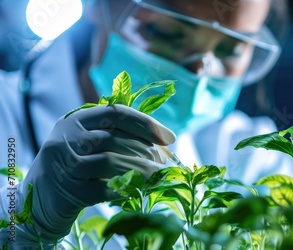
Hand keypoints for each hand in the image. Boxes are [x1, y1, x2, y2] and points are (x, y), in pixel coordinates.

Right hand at [20, 104, 174, 242]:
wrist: (43, 195)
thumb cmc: (79, 163)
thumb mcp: (93, 141)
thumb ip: (121, 134)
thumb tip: (167, 140)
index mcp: (77, 119)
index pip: (116, 113)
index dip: (146, 124)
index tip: (169, 138)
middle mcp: (68, 137)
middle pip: (115, 138)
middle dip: (146, 151)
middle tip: (164, 163)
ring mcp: (65, 164)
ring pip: (110, 161)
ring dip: (141, 170)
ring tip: (158, 176)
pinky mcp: (69, 190)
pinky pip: (104, 189)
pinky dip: (126, 189)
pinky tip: (139, 190)